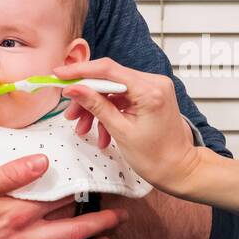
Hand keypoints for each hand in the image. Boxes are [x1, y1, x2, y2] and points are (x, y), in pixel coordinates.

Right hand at [53, 58, 203, 195]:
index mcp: (150, 89)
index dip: (80, 70)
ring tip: (83, 129)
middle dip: (86, 97)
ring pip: (113, 91)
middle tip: (70, 113)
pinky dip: (109, 113)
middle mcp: (154, 82)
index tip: (59, 74)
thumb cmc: (157, 157)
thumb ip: (96, 106)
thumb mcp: (121, 131)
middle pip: (109, 79)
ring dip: (96, 109)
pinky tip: (102, 134)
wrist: (179, 169)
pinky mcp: (151, 96)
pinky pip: (122, 99)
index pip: (108, 69)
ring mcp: (154, 88)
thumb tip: (73, 88)